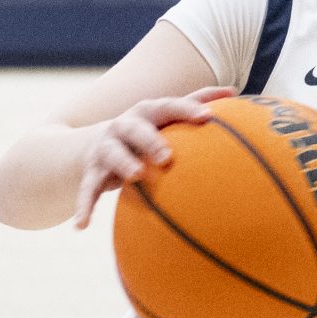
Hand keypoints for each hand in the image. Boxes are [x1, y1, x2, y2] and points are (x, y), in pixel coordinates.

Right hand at [75, 86, 236, 228]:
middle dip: (150, 139)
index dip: (186, 110)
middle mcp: (123, 126)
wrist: (91, 144)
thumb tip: (233, 92)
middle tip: (168, 156)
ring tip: (136, 176)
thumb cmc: (144, 130)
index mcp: (146, 113)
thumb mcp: (164, 115)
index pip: (167, 107)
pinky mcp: (91, 172)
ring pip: (112, 154)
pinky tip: (82, 225)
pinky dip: (84, 206)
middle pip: (135, 129)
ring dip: (123, 164)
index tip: (207, 117)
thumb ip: (196, 101)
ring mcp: (105, 148)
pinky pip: (87, 189)